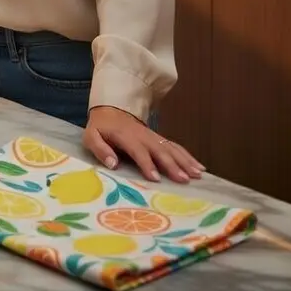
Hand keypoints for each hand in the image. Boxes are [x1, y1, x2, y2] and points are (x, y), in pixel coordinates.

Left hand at [84, 106, 204, 183]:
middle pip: (159, 150)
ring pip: (171, 148)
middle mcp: (142, 136)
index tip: (155, 178)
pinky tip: (199, 167)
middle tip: (184, 179)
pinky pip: (175, 146)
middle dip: (172, 165)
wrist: (110, 110)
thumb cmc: (100, 128)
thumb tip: (112, 164)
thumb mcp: (91, 136)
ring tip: (197, 174)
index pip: (137, 150)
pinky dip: (188, 156)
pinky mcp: (158, 138)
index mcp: (125, 136)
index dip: (146, 164)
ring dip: (185, 161)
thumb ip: (100, 149)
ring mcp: (152, 136)